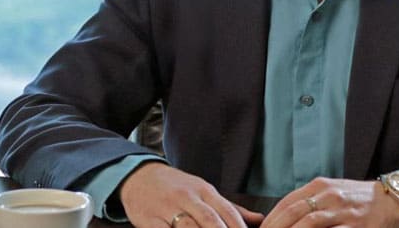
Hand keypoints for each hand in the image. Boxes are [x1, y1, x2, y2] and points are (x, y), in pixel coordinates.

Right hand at [119, 162, 263, 227]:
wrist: (139, 177)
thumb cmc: (177, 188)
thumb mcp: (204, 192)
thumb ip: (230, 209)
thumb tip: (259, 220)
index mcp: (205, 190)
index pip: (227, 212)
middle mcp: (188, 197)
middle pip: (210, 221)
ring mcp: (167, 208)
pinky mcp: (149, 220)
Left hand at [260, 177, 398, 227]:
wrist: (393, 201)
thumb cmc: (358, 200)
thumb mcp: (332, 193)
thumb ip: (309, 202)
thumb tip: (281, 219)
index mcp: (321, 186)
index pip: (287, 202)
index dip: (271, 219)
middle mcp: (330, 196)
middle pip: (294, 213)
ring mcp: (343, 211)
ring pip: (309, 224)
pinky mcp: (356, 227)